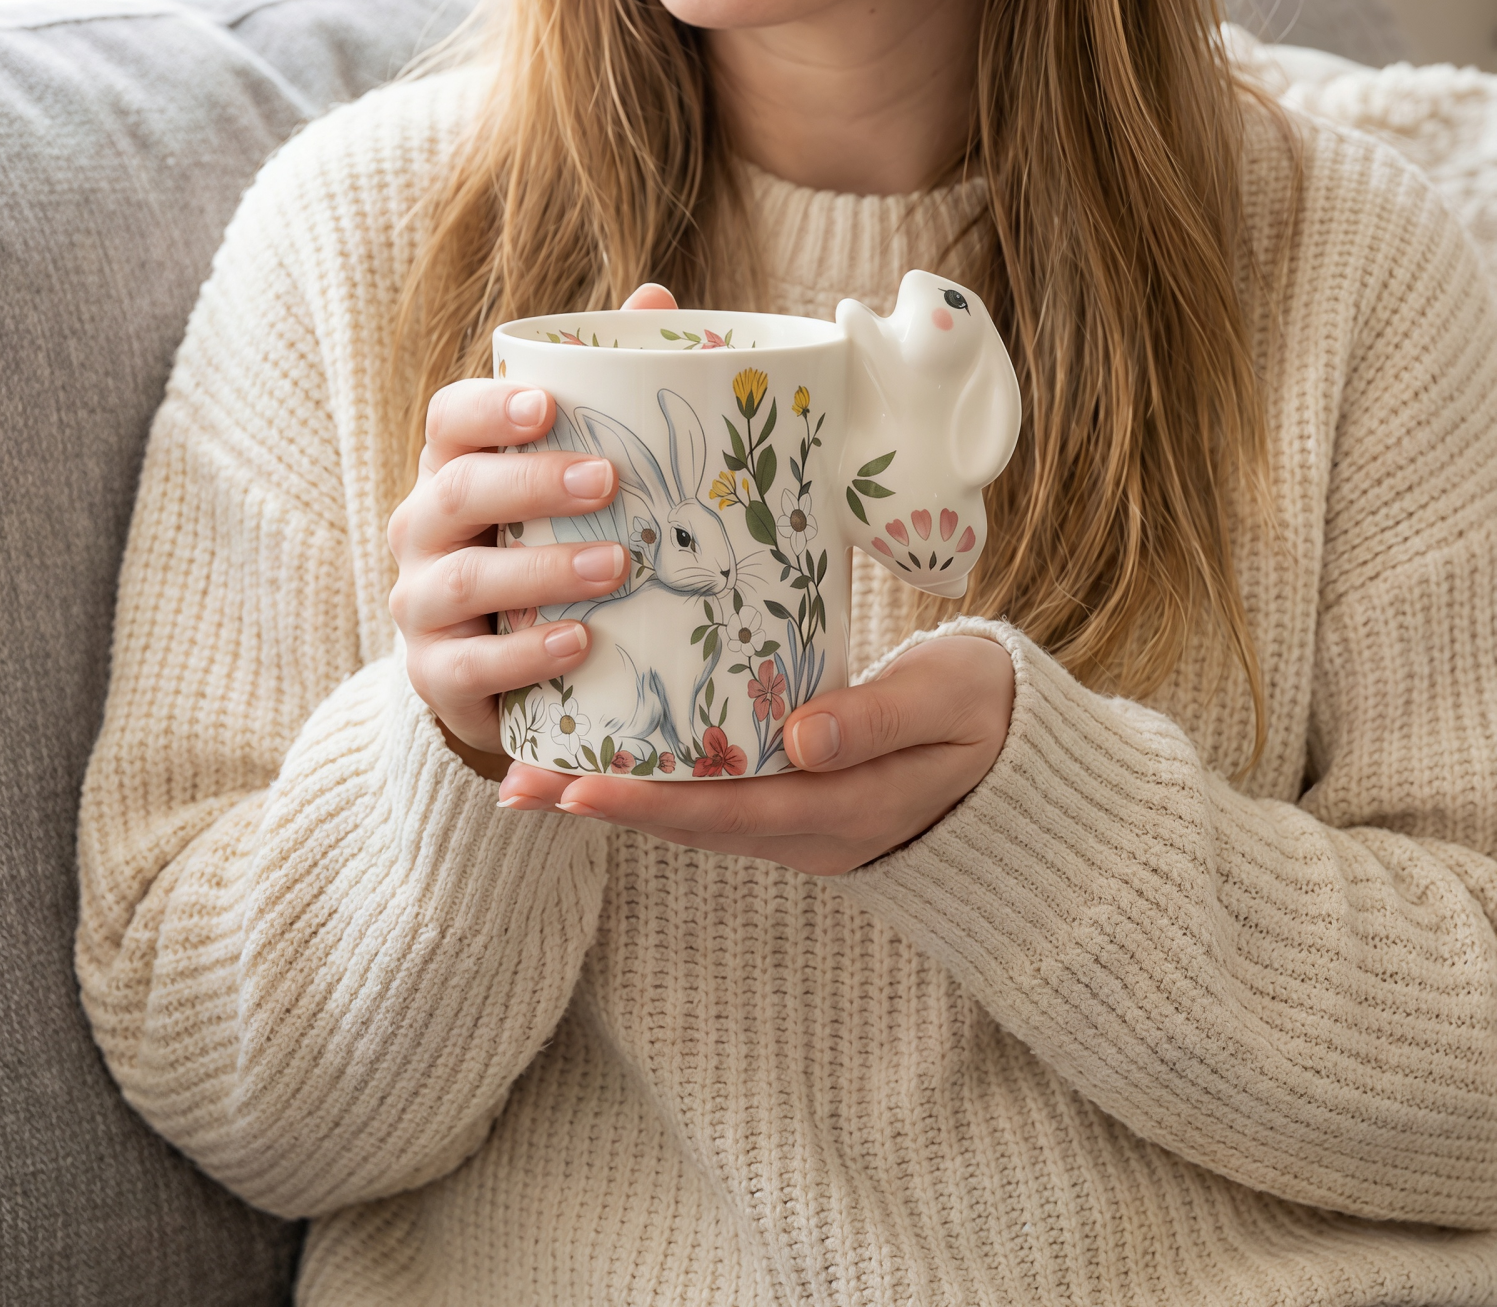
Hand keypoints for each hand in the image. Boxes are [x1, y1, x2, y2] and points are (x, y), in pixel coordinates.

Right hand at [388, 283, 677, 777]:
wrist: (508, 668)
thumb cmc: (548, 548)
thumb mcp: (573, 476)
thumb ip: (606, 390)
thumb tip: (658, 299)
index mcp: (454, 468)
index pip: (448, 420)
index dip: (491, 407)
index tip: (549, 404)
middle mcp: (421, 529)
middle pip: (455, 491)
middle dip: (531, 483)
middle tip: (609, 480)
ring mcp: (419, 605)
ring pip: (460, 579)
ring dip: (540, 571)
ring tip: (617, 565)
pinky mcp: (435, 676)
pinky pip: (467, 666)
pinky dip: (523, 656)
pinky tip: (579, 644)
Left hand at [496, 633, 1015, 873]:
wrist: (1018, 744)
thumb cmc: (986, 710)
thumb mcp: (949, 702)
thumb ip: (880, 719)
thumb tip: (800, 739)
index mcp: (848, 812)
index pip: (731, 814)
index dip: (649, 802)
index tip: (575, 785)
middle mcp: (811, 831)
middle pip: (691, 823)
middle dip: (603, 804)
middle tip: (516, 785)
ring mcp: (801, 823)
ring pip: (692, 814)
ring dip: (614, 796)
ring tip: (532, 776)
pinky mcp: (793, 799)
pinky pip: (712, 797)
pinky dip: (653, 780)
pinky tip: (605, 754)